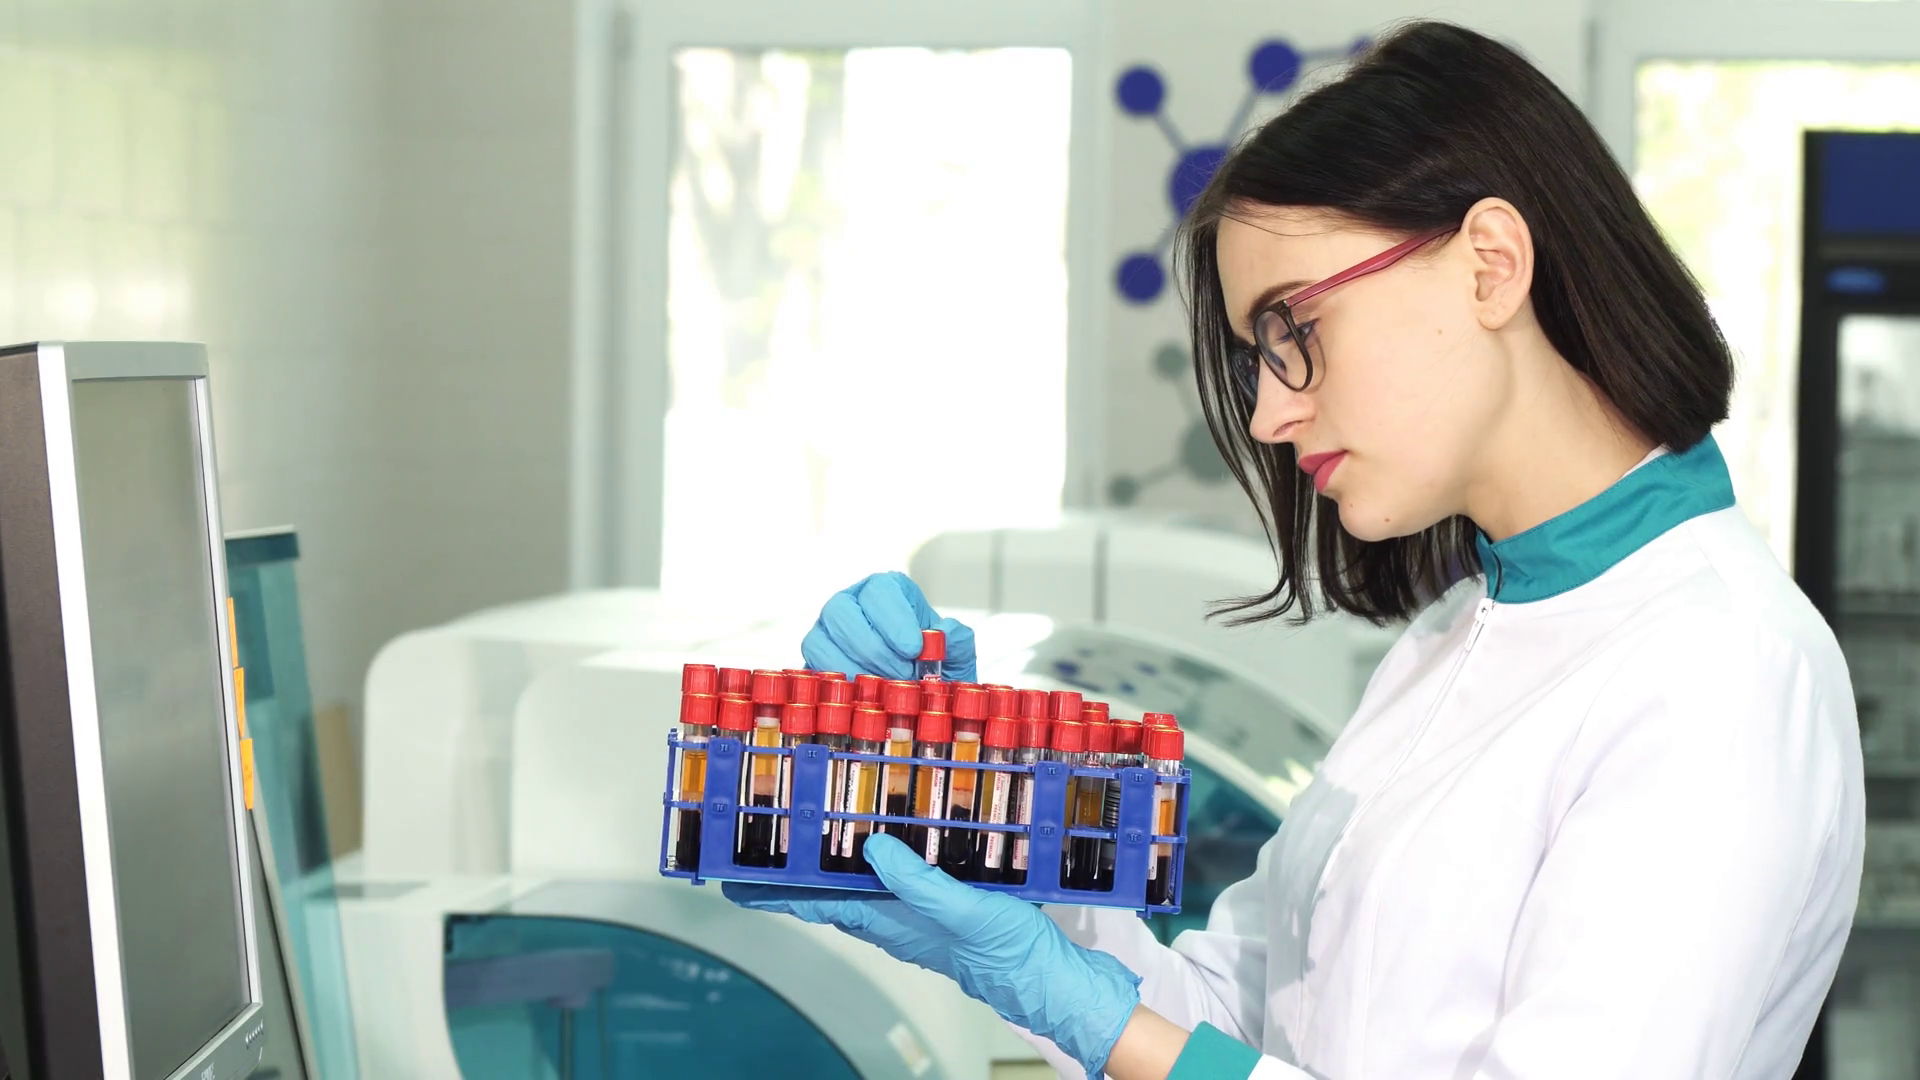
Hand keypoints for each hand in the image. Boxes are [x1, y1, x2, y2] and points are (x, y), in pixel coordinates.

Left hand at [724, 834, 1140, 1075]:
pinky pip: (900, 886)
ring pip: (862, 891)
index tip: (733, 880)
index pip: (818, 903)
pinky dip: (881, 867)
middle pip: (830, 896)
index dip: (774, 891)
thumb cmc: (1017, 959)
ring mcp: (924, 919)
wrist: (1060, 988)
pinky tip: (890, 853)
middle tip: (759, 853)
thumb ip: (918, 882)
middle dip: (792, 877)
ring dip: (832, 870)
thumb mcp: (967, 910)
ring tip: (808, 846)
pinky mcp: (950, 913)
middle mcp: (901, 922)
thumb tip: (871, 850)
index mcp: (894, 922)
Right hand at [800, 571, 976, 680]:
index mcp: (887, 592)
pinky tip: (861, 695)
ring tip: (883, 688)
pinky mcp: (815, 660)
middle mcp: (852, 604)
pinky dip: (837, 682)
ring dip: (853, 667)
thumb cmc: (931, 669)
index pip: (881, 589)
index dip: (894, 618)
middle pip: (842, 610)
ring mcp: (827, 631)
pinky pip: (812, 665)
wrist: (913, 698)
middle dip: (873, 647)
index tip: (914, 648)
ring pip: (820, 638)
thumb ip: (958, 643)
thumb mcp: (954, 658)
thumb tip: (947, 632)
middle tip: (901, 674)